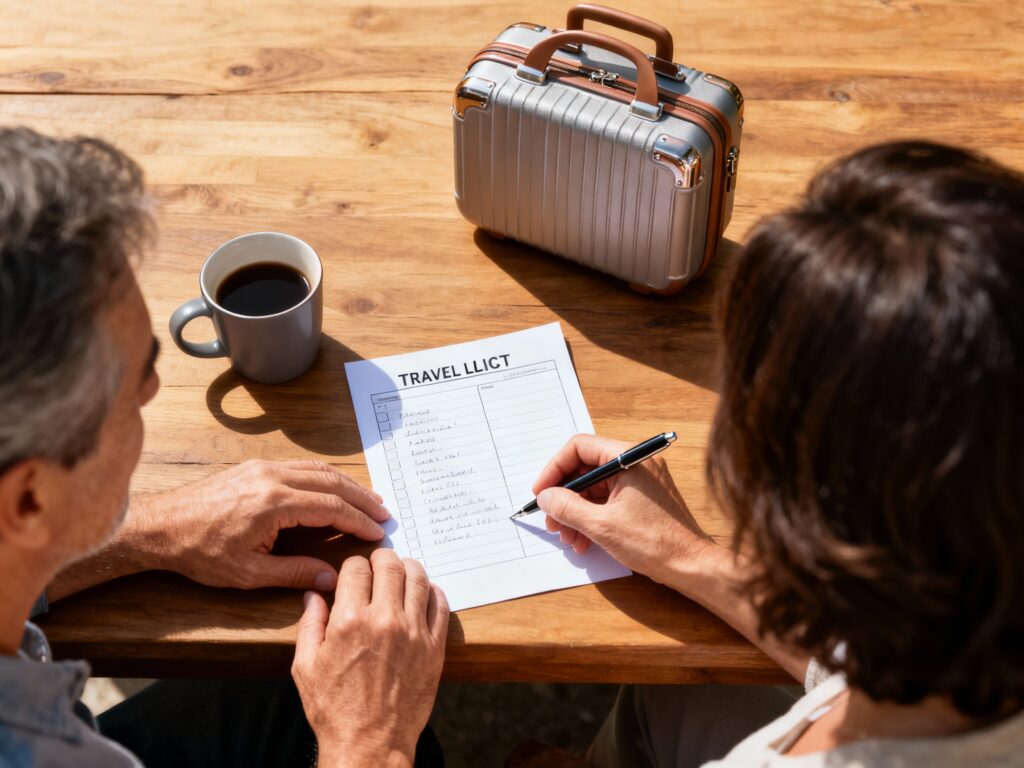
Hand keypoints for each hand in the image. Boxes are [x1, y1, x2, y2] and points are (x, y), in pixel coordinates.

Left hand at [129, 459, 389, 591]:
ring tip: (367, 500)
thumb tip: (332, 578)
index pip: (330, 507)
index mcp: (273, 503)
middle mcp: (272, 477)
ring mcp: (262, 468)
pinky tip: (333, 487)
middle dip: (361, 498)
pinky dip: (324, 476)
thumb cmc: (199, 553)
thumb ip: (294, 573)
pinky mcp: (254, 467)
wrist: (159, 527)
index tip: (377, 533)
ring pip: (317, 469)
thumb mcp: (248, 574)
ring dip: (346, 484)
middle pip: (330, 482)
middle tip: (384, 513)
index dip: (357, 521)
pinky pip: (299, 466)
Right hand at [292, 549, 448, 767]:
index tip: (354, 572)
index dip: (353, 566)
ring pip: (418, 578)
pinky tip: (424, 593)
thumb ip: (310, 624)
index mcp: (350, 621)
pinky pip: (441, 605)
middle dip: (382, 558)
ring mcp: (414, 632)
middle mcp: (385, 620)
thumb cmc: (335, 709)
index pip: (357, 568)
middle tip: (380, 562)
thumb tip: (313, 595)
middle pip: (390, 566)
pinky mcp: (434, 647)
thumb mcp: (306, 667)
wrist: (370, 743)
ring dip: (409, 568)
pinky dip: (433, 592)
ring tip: (402, 572)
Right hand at [533, 434, 715, 586]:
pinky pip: (607, 502)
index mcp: (630, 458)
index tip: (541, 491)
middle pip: (586, 469)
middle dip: (564, 496)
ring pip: (594, 489)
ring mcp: (639, 483)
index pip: (580, 448)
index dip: (555, 469)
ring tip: (566, 537)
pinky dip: (591, 518)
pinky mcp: (641, 501)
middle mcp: (635, 464)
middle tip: (550, 519)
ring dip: (575, 512)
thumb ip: (568, 507)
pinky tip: (582, 541)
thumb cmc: (655, 542)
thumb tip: (546, 497)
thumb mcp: (602, 525)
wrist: (691, 566)